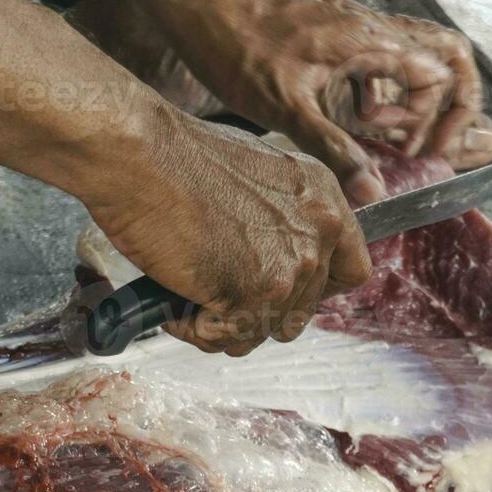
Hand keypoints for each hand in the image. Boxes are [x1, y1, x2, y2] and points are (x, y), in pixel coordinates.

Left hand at [75, 0, 491, 202]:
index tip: (401, 151)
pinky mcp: (341, 32)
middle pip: (449, 53)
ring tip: (390, 131)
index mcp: (367, 41)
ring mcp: (358, 26)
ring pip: (422, 51)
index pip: (439, 74)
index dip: (430, 119)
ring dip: (421, 95)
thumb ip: (334, 149)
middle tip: (426, 143)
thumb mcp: (284, 108)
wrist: (199, 1)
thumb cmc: (235, 44)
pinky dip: (391, 87)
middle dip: (453, 102)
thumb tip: (373, 191)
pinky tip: (360, 115)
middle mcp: (372, 28)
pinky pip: (390, 55)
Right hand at [81, 105, 370, 354]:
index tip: (284, 292)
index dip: (315, 291)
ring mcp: (289, 267)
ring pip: (263, 331)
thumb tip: (275, 258)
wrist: (138, 151)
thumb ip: (283, 218)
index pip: (352, 271)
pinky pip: (227, 339)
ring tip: (188, 293)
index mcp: (324, 198)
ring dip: (224, 323)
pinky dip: (194, 329)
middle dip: (257, 310)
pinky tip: (174, 298)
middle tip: (216, 293)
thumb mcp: (258, 174)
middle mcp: (319, 232)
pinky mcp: (253, 294)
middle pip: (302, 311)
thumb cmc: (176, 156)